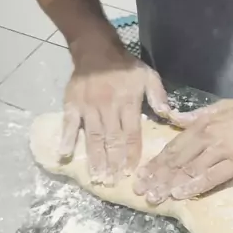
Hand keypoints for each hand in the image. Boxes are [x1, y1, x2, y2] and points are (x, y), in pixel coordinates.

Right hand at [61, 40, 168, 185]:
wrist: (96, 49)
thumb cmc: (125, 66)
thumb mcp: (147, 75)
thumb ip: (158, 95)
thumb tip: (168, 115)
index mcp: (127, 102)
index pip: (131, 133)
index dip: (130, 154)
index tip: (130, 172)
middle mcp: (108, 107)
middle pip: (111, 139)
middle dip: (112, 163)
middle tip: (112, 182)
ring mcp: (88, 107)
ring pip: (93, 137)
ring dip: (94, 158)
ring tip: (96, 178)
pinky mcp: (72, 104)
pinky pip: (69, 124)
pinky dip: (66, 140)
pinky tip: (64, 156)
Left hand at [133, 96, 232, 202]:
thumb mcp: (221, 107)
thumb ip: (196, 116)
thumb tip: (173, 118)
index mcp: (203, 123)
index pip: (174, 146)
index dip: (157, 162)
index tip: (142, 174)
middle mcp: (209, 137)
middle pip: (177, 160)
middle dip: (158, 177)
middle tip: (141, 191)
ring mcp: (223, 150)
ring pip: (191, 170)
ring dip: (171, 185)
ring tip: (155, 197)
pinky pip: (212, 177)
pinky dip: (195, 186)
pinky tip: (181, 194)